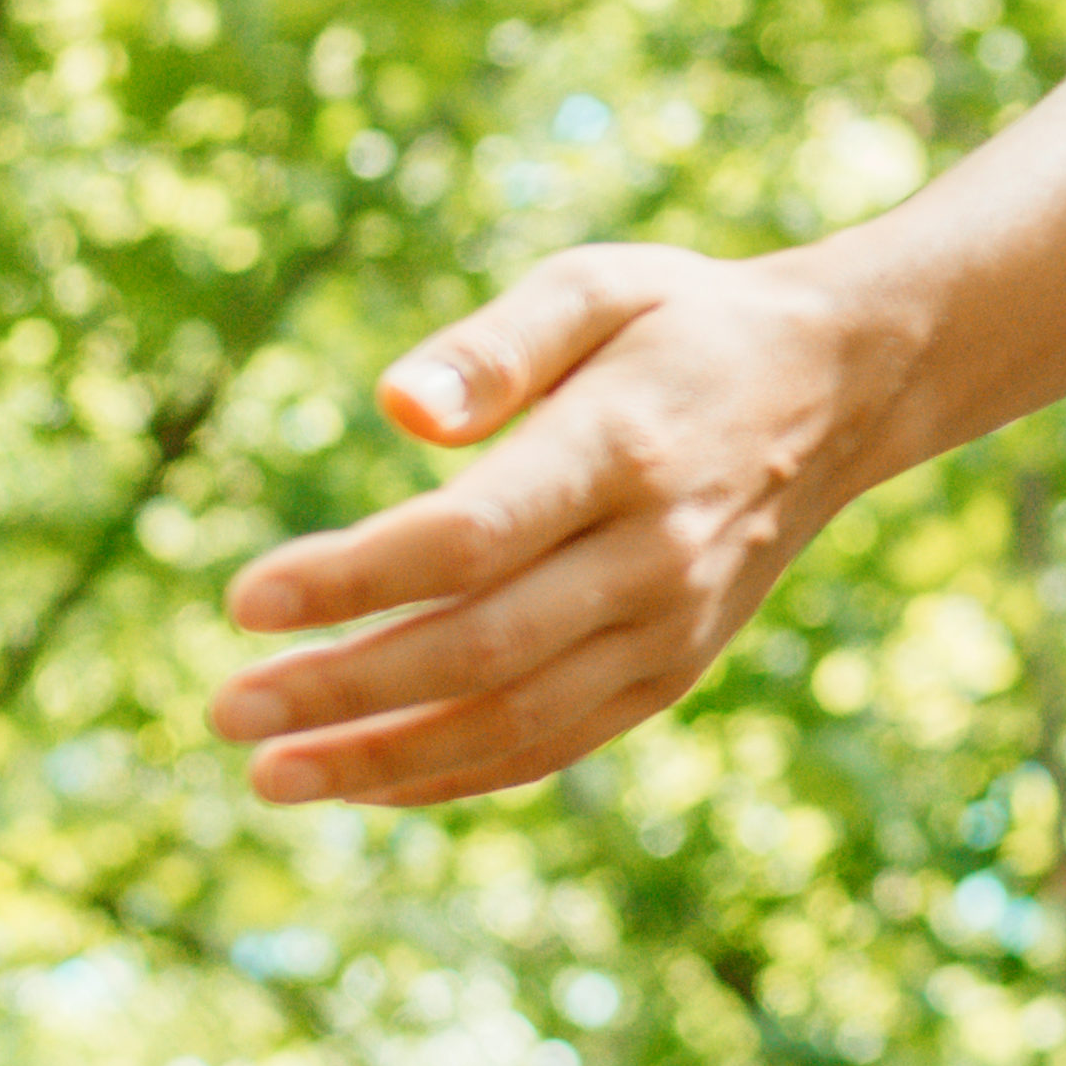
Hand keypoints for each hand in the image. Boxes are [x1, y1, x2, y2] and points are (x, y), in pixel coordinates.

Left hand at [209, 240, 909, 807]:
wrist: (838, 388)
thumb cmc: (680, 324)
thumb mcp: (596, 285)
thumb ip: (493, 342)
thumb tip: (392, 409)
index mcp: (625, 448)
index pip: (470, 537)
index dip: (353, 579)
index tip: (245, 600)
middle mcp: (655, 554)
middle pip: (479, 648)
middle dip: (343, 691)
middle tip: (227, 709)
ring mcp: (669, 626)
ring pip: (513, 720)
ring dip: (382, 759)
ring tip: (269, 773)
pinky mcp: (671, 672)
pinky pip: (553, 744)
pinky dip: (453, 775)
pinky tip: (364, 780)